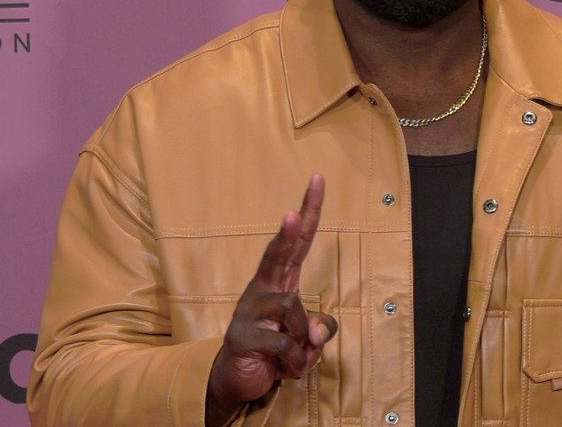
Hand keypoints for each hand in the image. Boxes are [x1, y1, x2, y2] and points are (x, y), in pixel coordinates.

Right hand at [205, 175, 337, 424]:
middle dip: (288, 233)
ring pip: (292, 307)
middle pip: (278, 253)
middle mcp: (263, 288)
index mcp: (281, 282)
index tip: (318, 180)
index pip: (298, 242)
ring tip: (294, 356)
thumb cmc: (275, 351)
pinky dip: (295, 362)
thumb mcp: (308, 339)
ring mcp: (248, 310)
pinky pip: (284, 344)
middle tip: (292, 213)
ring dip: (303, 337)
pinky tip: (284, 369)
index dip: (308, 212)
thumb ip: (320, 328)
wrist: (240, 381)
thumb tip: (317, 330)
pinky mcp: (241, 335)